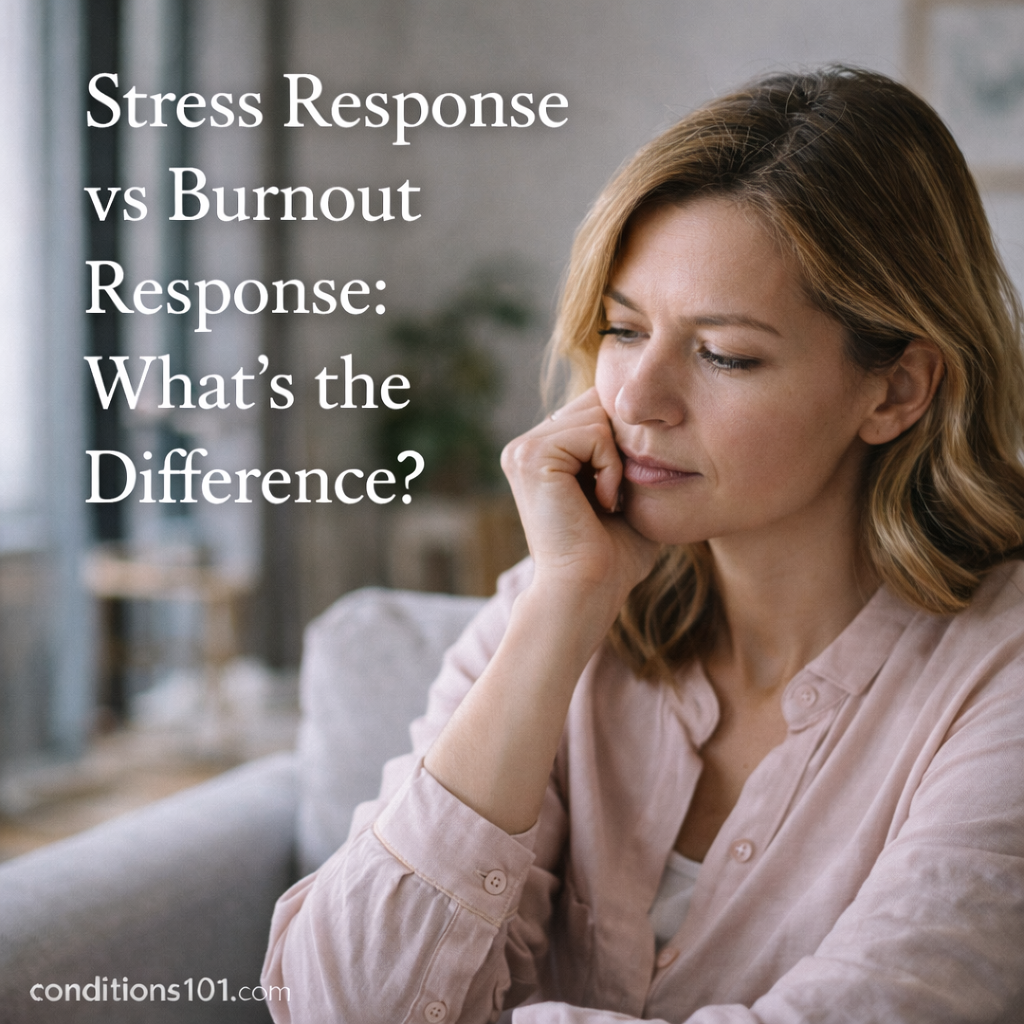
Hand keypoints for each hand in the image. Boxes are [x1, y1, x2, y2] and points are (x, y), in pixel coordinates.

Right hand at [501, 388, 658, 612]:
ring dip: (617, 461)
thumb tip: (662, 420)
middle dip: (620, 447)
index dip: (622, 441)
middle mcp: (524, 446)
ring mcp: (522, 449)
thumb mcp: (625, 494)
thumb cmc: (612, 557)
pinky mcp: (531, 456)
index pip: (595, 409)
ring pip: (597, 416)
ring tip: (605, 502)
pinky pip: (594, 433)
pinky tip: (601, 502)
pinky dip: (610, 467)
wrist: (587, 591)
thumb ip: (630, 454)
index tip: (618, 494)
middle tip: (612, 498)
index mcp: (540, 454)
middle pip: (596, 404)